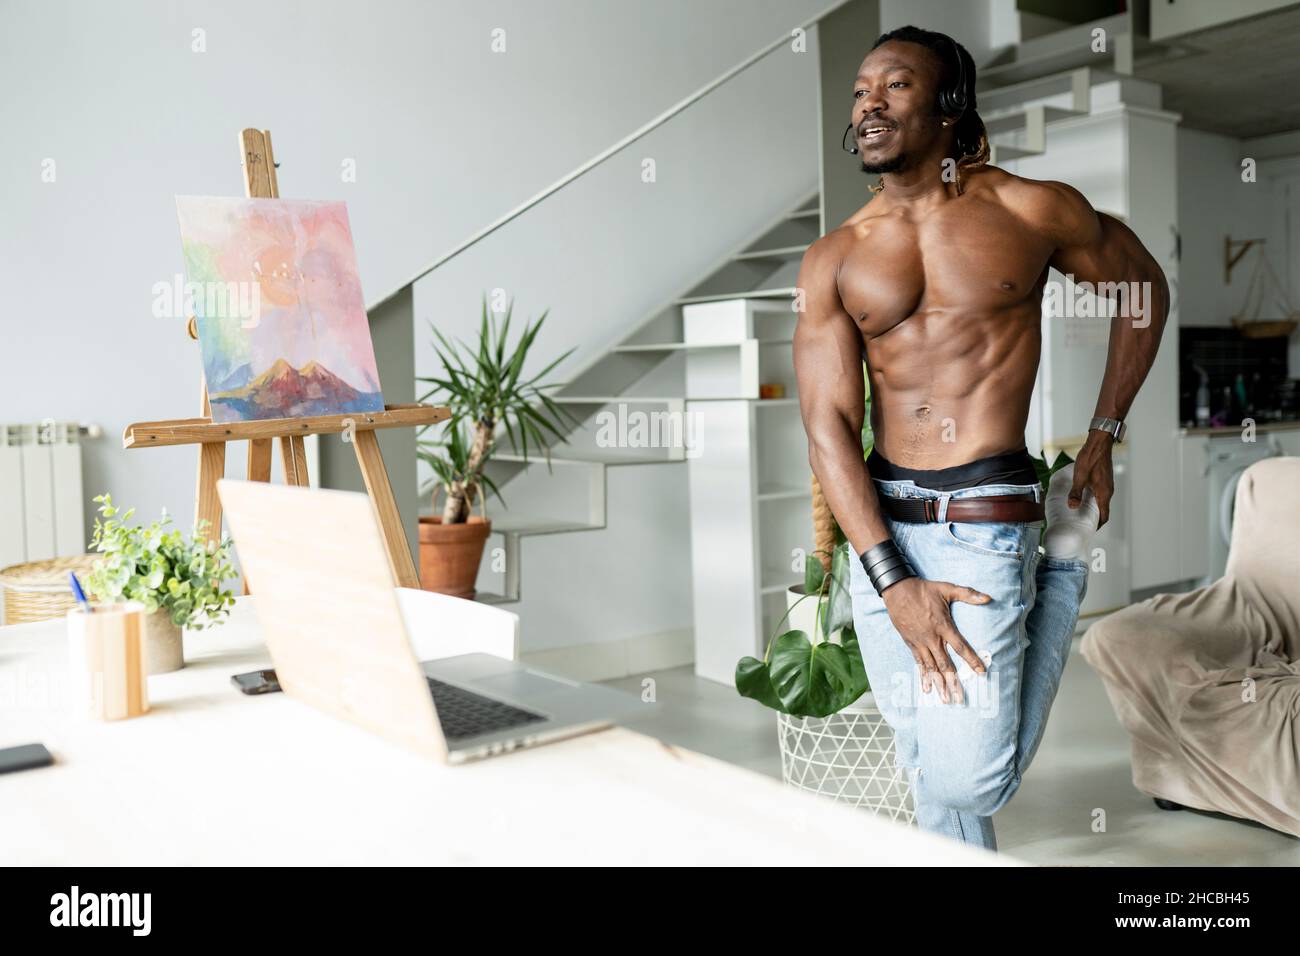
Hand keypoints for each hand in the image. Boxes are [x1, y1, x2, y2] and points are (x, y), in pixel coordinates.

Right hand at [881, 577, 990, 703]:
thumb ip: (968, 594)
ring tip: (945, 699)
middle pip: (945, 664)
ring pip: (931, 667)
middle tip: (960, 699)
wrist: (897, 590)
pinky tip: (926, 689)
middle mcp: (932, 637)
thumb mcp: (947, 588)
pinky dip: (923, 676)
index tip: (981, 673)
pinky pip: (918, 663)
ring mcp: (920, 642)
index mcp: (943, 625)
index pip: (960, 647)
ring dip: (939, 684)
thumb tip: (989, 598)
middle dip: (954, 682)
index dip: (972, 660)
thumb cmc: (924, 589)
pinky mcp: (911, 643)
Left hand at [1071, 431, 1114, 526]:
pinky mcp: (1104, 479)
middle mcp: (1108, 490)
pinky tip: (1083, 497)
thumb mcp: (1080, 476)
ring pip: (1102, 502)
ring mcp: (1107, 485)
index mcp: (1104, 493)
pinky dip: (1094, 500)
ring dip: (1094, 509)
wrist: (1099, 443)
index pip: (1104, 516)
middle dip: (1094, 519)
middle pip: (1103, 510)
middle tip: (1082, 524)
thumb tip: (1073, 507)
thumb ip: (1076, 492)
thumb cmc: (1090, 458)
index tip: (1090, 531)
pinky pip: (1100, 494)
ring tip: (1081, 512)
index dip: (1098, 525)